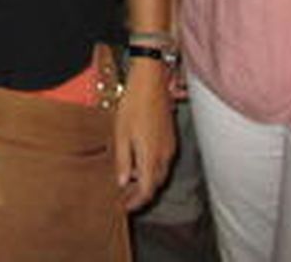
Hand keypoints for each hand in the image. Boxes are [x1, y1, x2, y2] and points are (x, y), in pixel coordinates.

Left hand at [113, 61, 174, 210]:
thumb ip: (123, 160)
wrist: (151, 83)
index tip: (125, 207)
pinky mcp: (170, 139)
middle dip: (141, 194)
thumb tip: (123, 182)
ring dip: (147, 181)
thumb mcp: (121, 134)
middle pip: (156, 184)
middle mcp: (165, 155)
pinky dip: (151, 168)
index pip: (147, 190)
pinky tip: (139, 162)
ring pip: (160, 173)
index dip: (137, 202)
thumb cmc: (134, 105)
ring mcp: (169, 147)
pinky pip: (163, 161)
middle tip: (124, 197)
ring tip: (129, 181)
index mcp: (151, 156)